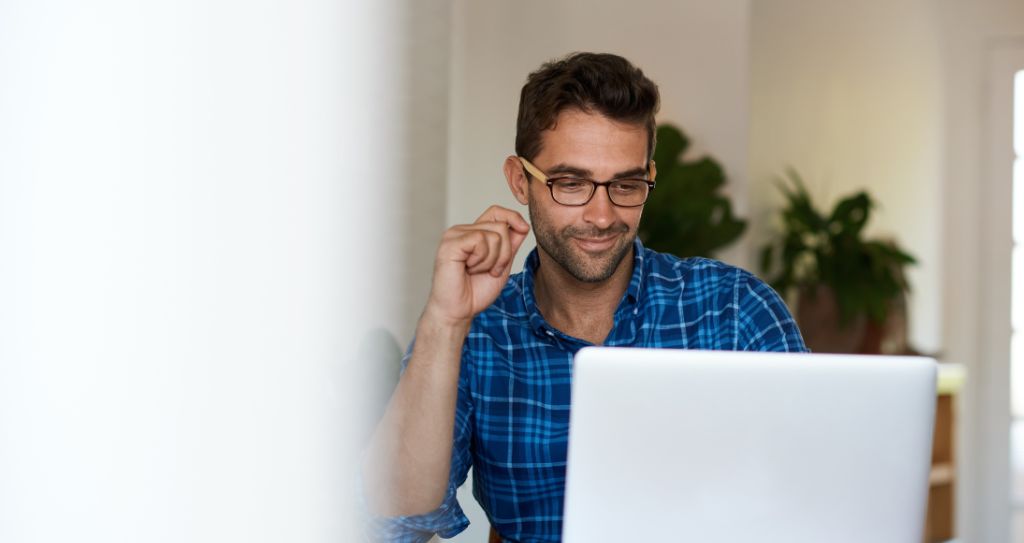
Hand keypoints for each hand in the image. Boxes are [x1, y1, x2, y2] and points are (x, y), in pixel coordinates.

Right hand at [424, 206, 529, 326]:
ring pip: (494, 235)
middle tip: (490, 270)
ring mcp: (454, 235)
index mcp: (473, 233)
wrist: (459, 311)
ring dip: (492, 260)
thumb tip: (523, 225)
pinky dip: (481, 260)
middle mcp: (462, 230)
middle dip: (504, 253)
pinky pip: (480, 241)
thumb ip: (511, 245)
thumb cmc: (475, 292)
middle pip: (501, 226)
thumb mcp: (502, 265)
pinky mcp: (450, 244)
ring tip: (477, 271)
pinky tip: (469, 269)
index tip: (524, 229)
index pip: (497, 212)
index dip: (513, 217)